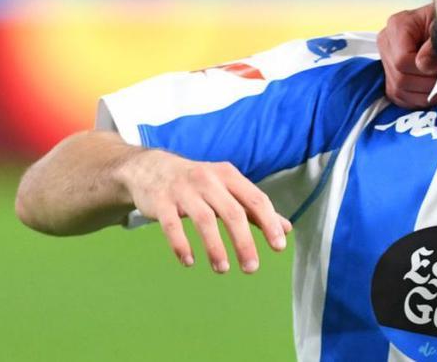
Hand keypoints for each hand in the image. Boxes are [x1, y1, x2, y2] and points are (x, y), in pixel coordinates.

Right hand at [118, 150, 291, 272]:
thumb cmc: (198, 183)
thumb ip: (255, 209)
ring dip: (215, 247)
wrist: (150, 168)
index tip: (279, 247)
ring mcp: (183, 190)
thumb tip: (286, 228)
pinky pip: (172, 225)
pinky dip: (181, 244)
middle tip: (252, 268)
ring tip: (223, 269)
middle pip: (232, 213)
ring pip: (204, 220)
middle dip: (244, 242)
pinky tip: (189, 262)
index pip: (255, 199)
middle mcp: (209, 180)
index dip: (269, 223)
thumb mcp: (228, 188)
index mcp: (229, 176)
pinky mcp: (161, 201)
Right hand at [378, 4, 436, 107]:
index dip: (425, 68)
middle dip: (428, 82)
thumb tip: (425, 65)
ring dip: (426, 93)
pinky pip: (400, 98)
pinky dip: (420, 99)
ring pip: (399, 90)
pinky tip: (435, 91)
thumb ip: (436, 44)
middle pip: (400, 78)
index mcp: (397, 25)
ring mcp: (386, 61)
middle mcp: (386, 43)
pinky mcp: (391, 78)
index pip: (402, 60)